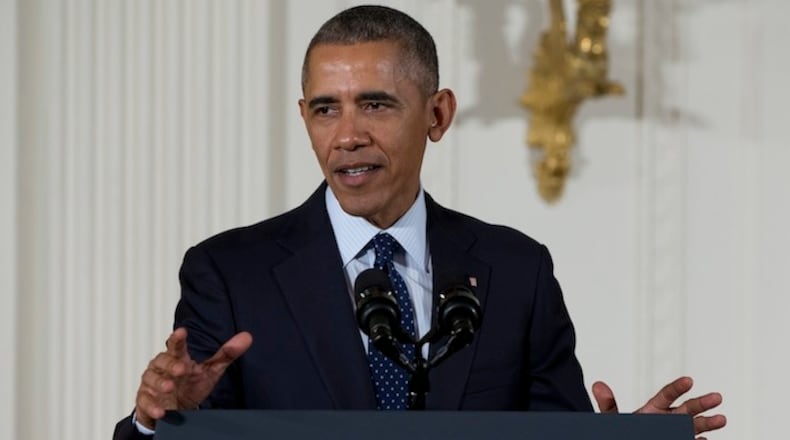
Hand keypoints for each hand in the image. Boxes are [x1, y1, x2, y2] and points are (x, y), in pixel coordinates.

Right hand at [134, 327, 252, 428]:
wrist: (174, 409)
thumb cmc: (190, 385)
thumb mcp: (211, 370)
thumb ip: (227, 354)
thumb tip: (247, 337)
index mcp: (177, 358)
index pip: (176, 345)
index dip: (178, 338)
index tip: (181, 332)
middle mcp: (162, 368)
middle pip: (162, 361)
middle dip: (170, 364)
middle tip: (181, 369)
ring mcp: (152, 384)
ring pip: (151, 379)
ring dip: (160, 383)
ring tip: (170, 387)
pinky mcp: (146, 400)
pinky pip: (145, 401)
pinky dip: (152, 406)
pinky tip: (161, 410)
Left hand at [592, 376, 726, 439]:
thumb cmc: (624, 431)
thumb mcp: (613, 419)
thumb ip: (608, 404)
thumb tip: (597, 385)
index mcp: (653, 409)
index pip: (667, 394)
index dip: (678, 387)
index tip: (689, 380)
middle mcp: (668, 420)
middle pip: (687, 409)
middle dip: (702, 403)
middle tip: (717, 396)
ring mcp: (676, 433)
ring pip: (694, 427)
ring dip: (708, 423)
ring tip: (722, 419)